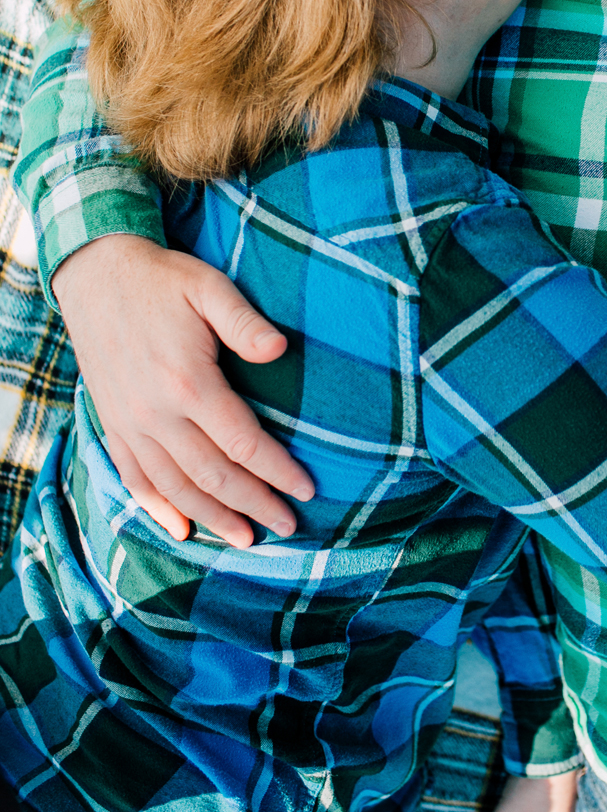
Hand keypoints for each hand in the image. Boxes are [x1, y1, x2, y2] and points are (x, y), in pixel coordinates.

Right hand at [52, 234, 313, 547]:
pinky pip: (133, 477)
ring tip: (246, 538)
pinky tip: (181, 528)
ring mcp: (129, 423)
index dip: (277, 471)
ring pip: (175, 486)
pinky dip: (158, 508)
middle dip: (254, 505)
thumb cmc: (161, 279)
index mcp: (188, 382)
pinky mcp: (111, 423)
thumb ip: (245, 321)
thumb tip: (281, 349)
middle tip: (288, 526)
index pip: (243, 442)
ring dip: (213, 517)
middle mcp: (155, 413)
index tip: (307, 489)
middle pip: (213, 475)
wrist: (96, 273)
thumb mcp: (208, 286)